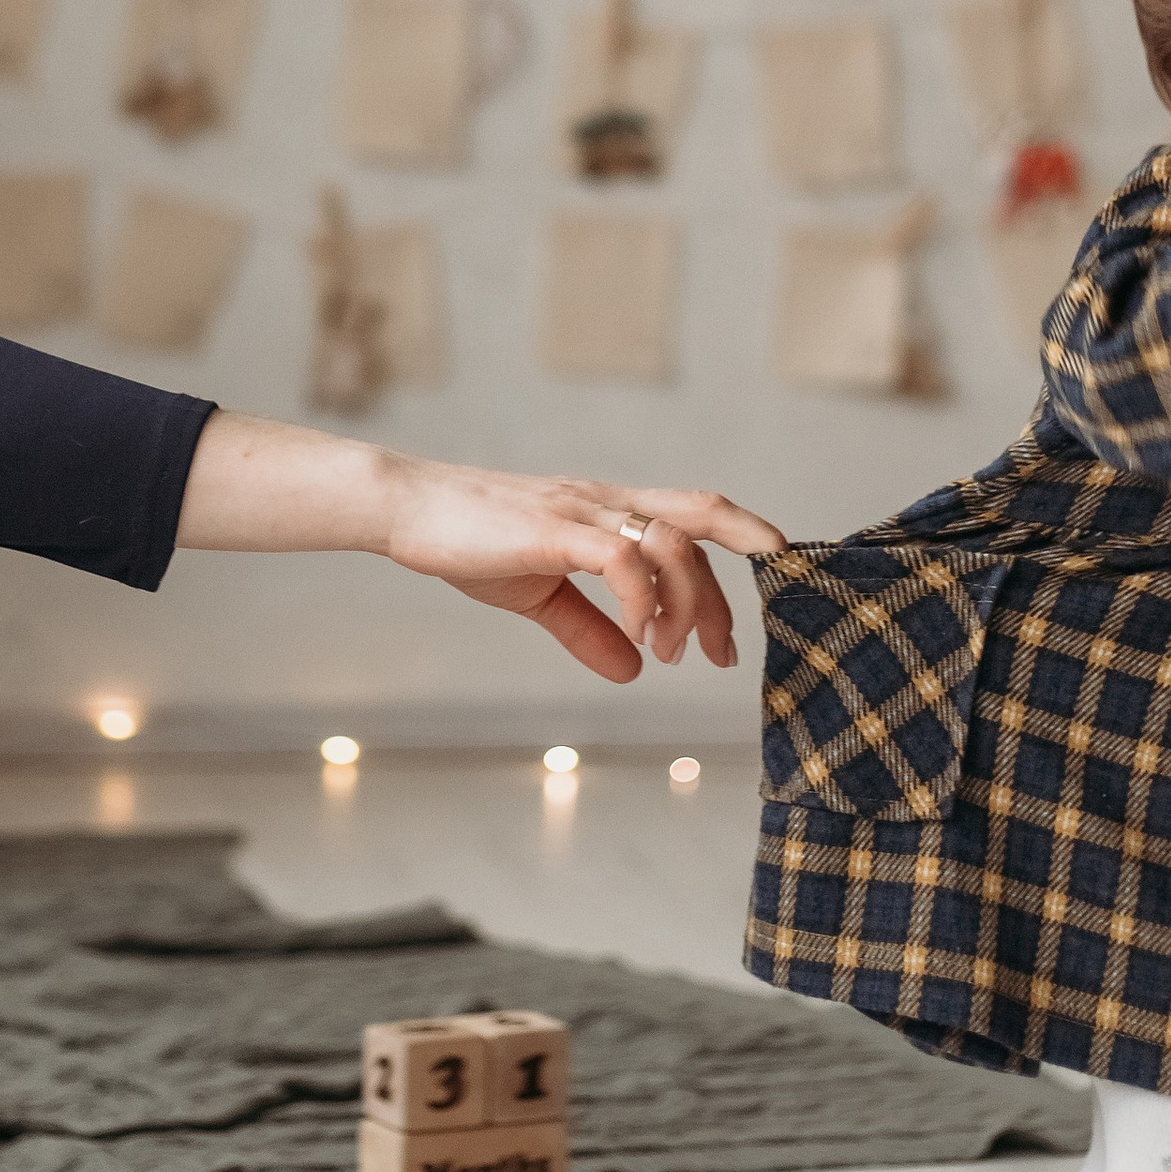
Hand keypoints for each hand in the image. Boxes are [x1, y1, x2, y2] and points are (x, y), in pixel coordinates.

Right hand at [377, 456, 779, 683]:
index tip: (762, 595)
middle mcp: (608, 501)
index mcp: (610, 510)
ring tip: (671, 652)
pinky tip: (640, 635)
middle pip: (703, 522)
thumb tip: (633, 670)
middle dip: (729, 589)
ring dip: (687, 603)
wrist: (409, 509)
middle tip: (723, 654)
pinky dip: (646, 599)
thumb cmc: (471, 542)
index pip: (697, 514)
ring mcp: (584, 510)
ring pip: (673, 540)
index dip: (742, 543)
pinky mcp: (556, 528)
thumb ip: (589, 629)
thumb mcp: (541, 595)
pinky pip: (623, 557)